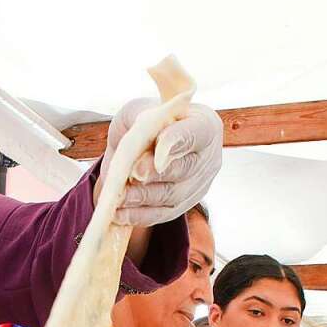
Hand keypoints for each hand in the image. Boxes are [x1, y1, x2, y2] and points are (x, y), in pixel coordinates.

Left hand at [101, 98, 222, 226]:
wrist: (141, 144)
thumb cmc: (143, 123)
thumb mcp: (139, 111)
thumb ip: (143, 126)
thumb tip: (150, 159)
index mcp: (203, 124)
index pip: (194, 133)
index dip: (176, 143)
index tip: (157, 153)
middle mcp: (207, 157)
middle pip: (184, 169)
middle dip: (155, 174)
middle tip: (133, 175)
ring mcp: (198, 185)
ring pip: (172, 196)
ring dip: (143, 197)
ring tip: (119, 196)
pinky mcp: (183, 206)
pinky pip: (162, 214)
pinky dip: (139, 215)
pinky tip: (119, 213)